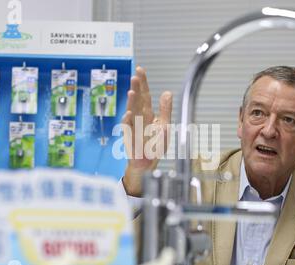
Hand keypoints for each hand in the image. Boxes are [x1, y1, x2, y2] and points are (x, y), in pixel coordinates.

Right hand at [121, 66, 172, 195]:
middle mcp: (139, 118)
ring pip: (132, 112)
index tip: (140, 70)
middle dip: (136, 88)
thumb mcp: (165, 126)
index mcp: (148, 113)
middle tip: (135, 76)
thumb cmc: (154, 145)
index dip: (143, 83)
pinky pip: (128, 129)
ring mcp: (133, 127)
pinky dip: (127, 122)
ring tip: (132, 92)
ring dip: (131, 103)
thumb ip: (166, 109)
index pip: (145, 95)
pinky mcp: (129, 138)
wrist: (147, 164)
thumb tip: (167, 92)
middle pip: (138, 100)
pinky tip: (128, 114)